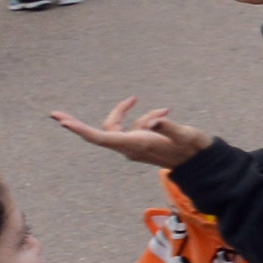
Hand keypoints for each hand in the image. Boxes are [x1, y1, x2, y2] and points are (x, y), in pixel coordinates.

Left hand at [51, 97, 213, 168]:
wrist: (200, 163)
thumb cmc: (193, 148)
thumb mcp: (185, 135)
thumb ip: (169, 127)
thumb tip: (155, 120)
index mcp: (136, 145)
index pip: (102, 136)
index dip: (80, 129)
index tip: (61, 121)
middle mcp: (130, 147)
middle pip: (109, 127)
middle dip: (116, 112)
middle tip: (123, 99)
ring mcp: (134, 146)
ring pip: (125, 125)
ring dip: (142, 114)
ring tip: (167, 111)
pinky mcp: (140, 144)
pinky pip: (135, 126)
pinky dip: (147, 117)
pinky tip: (164, 113)